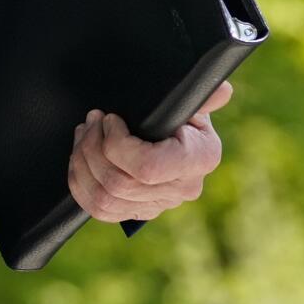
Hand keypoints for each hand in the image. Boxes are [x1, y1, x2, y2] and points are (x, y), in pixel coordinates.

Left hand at [66, 81, 231, 222]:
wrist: (177, 132)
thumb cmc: (181, 111)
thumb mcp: (190, 100)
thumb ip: (201, 96)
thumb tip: (223, 92)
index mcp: (199, 159)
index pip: (148, 168)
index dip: (118, 145)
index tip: (111, 119)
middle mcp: (182, 188)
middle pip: (118, 184)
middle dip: (93, 147)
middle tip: (91, 121)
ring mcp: (159, 204)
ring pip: (104, 200)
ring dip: (82, 164)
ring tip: (84, 134)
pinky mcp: (138, 212)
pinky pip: (99, 211)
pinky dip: (80, 184)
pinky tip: (80, 159)